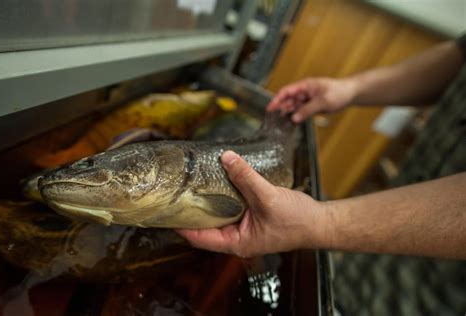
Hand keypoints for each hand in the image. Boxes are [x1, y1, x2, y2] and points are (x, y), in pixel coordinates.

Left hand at [176, 151, 330, 257]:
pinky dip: (225, 194)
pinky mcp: (253, 216)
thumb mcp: (267, 198)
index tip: (166, 211)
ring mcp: (245, 227)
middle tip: (178, 192)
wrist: (320, 222)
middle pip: (207, 225)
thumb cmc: (297, 221)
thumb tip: (226, 157)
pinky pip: (233, 205)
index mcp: (236, 242)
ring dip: (210, 200)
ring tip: (194, 184)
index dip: (181, 225)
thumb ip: (246, 177)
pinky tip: (220, 179)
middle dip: (193, 209)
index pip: (199, 238)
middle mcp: (237, 237)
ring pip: (220, 213)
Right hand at [267, 77, 357, 122]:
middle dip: (281, 108)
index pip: (286, 91)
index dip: (276, 99)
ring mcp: (308, 98)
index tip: (270, 108)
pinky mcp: (311, 105)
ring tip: (283, 123)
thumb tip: (294, 118)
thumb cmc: (339, 92)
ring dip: (289, 113)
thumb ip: (307, 110)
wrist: (351, 93)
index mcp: (305, 86)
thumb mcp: (323, 102)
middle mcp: (304, 91)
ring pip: (294, 106)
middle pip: (288, 99)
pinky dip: (297, 116)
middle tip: (275, 119)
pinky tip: (294, 122)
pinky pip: (301, 110)